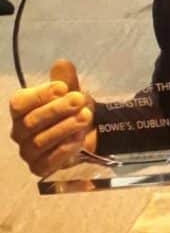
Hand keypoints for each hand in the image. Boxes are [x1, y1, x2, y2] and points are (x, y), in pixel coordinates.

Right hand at [9, 59, 95, 177]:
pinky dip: (64, 150)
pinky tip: (78, 139)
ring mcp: (28, 152)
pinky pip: (48, 162)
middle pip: (31, 121)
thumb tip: (62, 64)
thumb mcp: (71, 92)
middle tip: (79, 100)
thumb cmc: (70, 110)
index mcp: (20, 110)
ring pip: (40, 141)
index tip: (63, 87)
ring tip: (85, 117)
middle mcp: (19, 132)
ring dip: (64, 128)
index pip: (20, 103)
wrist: (86, 132)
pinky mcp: (39, 168)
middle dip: (57, 110)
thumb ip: (66, 79)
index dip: (40, 95)